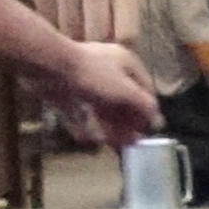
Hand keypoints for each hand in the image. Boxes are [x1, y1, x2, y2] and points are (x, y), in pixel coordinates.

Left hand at [19, 37, 158, 148]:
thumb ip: (144, 106)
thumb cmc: (94, 75)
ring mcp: (84, 80)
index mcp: (126, 64)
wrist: (50, 66)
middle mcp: (107, 69)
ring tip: (111, 144)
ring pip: (100, 107)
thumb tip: (158, 121)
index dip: (148, 110)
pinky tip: (87, 139)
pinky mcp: (65, 91)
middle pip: (122, 100)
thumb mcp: (126, 90)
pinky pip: (78, 111)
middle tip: (129, 143)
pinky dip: (83, 124)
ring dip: (108, 126)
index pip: (145, 88)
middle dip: (127, 123)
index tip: (147, 131)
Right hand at [27, 0, 134, 45]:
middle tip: (92, 49)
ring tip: (75, 36)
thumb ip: (125, 21)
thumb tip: (119, 59)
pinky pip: (47, 21)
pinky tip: (59, 21)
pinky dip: (54, 27)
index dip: (120, 48)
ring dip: (73, 40)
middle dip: (96, 48)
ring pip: (69, 32)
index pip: (125, 35)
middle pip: (96, 36)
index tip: (114, 51)